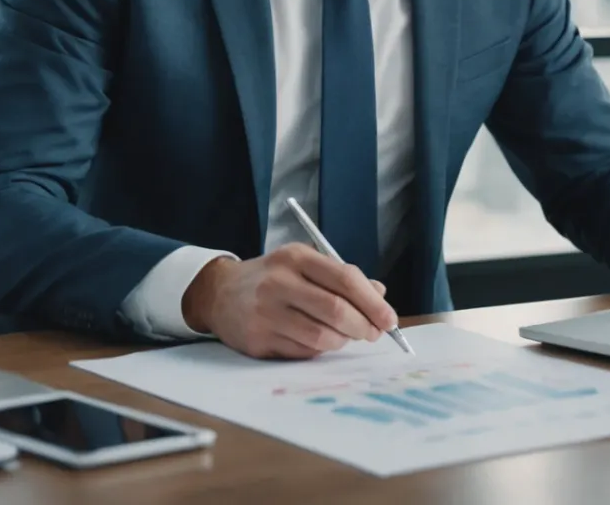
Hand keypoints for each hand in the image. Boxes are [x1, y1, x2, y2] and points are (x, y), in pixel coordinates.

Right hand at [180, 243, 398, 358]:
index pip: (344, 279)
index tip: (389, 319)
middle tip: (373, 334)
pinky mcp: (258, 340)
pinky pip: (303, 352)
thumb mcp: (304, 265)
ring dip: (342, 341)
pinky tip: (316, 340)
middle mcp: (279, 282)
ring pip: (321, 336)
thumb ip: (342, 278)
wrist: (219, 293)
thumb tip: (380, 295)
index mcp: (296, 258)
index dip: (372, 302)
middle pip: (336, 310)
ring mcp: (266, 313)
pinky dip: (319, 350)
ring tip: (343, 336)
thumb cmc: (273, 279)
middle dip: (363, 327)